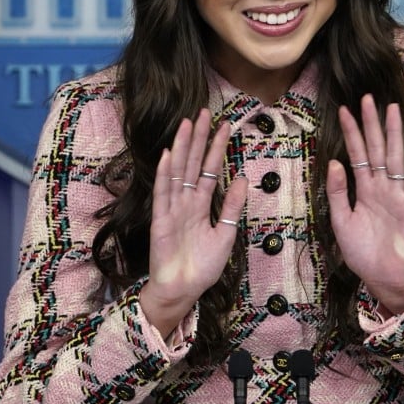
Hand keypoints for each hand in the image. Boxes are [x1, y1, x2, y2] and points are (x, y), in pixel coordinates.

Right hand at [140, 109, 247, 335]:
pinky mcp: (160, 220)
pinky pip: (163, 193)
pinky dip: (164, 174)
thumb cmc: (203, 266)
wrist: (183, 291)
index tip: (225, 126)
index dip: (217, 148)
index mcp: (202, 204)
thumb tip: (243, 178)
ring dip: (181, 148)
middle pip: (193, 163)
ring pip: (178, 171)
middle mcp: (186, 201)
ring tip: (187, 124)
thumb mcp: (226, 235)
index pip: (211, 169)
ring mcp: (172, 208)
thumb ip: (232, 208)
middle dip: (198, 138)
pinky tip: (167, 155)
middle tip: (204, 112)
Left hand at [326, 95, 403, 313]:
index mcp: (363, 189)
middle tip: (368, 97)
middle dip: (372, 124)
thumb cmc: (362, 253)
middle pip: (376, 148)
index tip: (345, 110)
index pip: (356, 153)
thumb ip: (337, 193)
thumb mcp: (341, 222)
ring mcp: (397, 195)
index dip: (351, 132)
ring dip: (394, 134)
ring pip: (395, 158)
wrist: (384, 280)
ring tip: (392, 110)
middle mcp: (381, 187)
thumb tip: (334, 162)